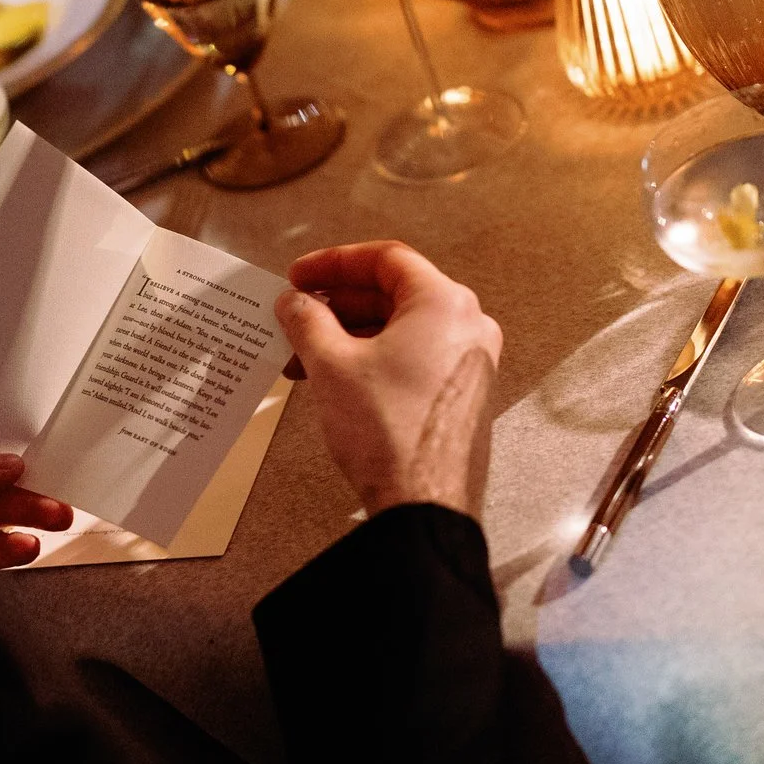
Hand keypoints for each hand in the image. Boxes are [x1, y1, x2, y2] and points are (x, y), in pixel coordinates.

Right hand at [273, 242, 501, 519]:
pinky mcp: (461, 394)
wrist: (424, 505)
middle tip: (296, 315)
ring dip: (348, 336)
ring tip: (302, 356)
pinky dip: (372, 359)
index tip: (298, 277)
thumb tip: (293, 303)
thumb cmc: (388, 431)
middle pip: (393, 294)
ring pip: (400, 330)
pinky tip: (334, 378)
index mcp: (444, 303)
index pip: (385, 259)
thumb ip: (307, 321)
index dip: (333, 263)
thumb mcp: (332, 364)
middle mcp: (467, 325)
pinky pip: (413, 358)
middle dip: (336, 305)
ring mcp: (470, 362)